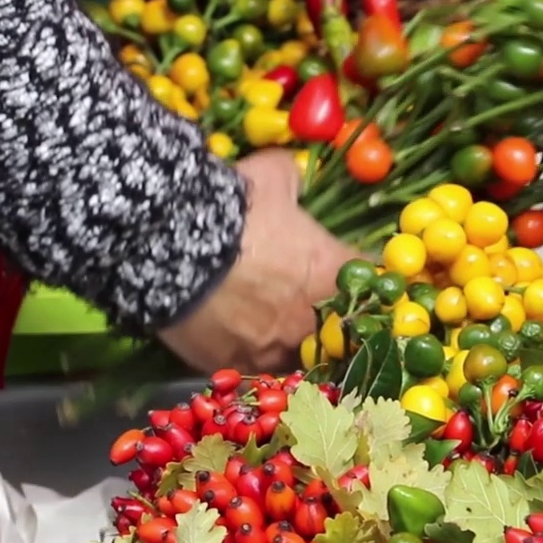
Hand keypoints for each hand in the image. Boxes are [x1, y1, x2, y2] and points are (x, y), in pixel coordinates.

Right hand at [158, 149, 358, 373]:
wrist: (173, 243)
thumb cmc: (234, 207)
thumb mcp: (272, 175)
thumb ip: (292, 180)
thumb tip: (294, 175)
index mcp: (333, 274)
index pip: (369, 280)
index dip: (357, 273)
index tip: (344, 267)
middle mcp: (313, 321)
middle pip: (338, 329)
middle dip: (328, 316)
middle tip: (304, 299)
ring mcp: (275, 350)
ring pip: (296, 355)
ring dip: (290, 340)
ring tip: (268, 322)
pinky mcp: (236, 365)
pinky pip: (253, 367)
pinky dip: (248, 352)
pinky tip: (235, 336)